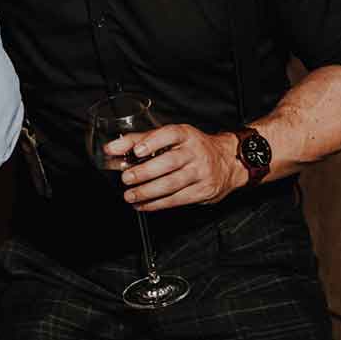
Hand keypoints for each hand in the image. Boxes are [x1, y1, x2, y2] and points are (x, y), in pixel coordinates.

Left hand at [105, 122, 246, 211]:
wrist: (228, 161)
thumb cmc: (193, 148)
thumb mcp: (171, 138)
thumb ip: (141, 141)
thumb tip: (112, 149)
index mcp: (186, 134)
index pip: (169, 134)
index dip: (152, 142)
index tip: (137, 150)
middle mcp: (195, 152)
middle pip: (169, 162)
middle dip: (145, 172)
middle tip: (126, 178)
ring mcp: (201, 172)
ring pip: (172, 183)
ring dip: (148, 192)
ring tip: (130, 195)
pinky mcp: (203, 191)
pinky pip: (177, 199)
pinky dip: (157, 204)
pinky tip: (143, 205)